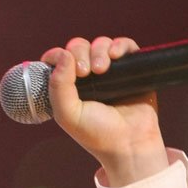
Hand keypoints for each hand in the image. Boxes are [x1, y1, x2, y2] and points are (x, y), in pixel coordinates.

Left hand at [42, 36, 168, 186]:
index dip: (57, 56)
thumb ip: (58, 86)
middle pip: (78, 47)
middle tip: (85, 72)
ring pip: (100, 44)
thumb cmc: (96, 133)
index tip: (67, 68)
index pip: (57, 59)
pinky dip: (120, 45)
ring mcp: (110, 71)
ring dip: (99, 50)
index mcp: (67, 86)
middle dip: (79, 52)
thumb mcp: (67, 114)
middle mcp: (87, 76)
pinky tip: (117, 55)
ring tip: (102, 70)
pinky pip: (124, 45)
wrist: (129, 144)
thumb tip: (63, 54)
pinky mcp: (131, 69)